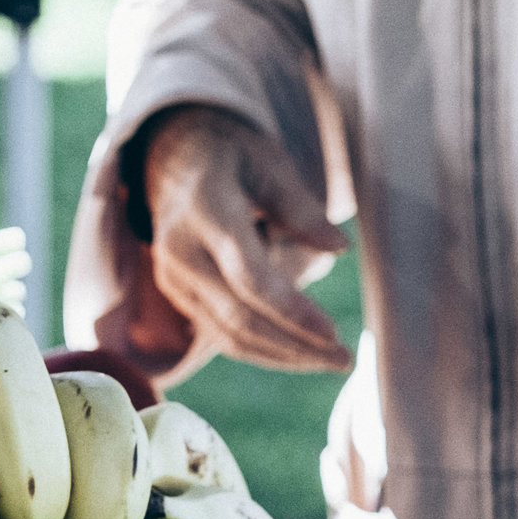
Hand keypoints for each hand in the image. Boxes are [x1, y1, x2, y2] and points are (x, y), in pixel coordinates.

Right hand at [141, 105, 353, 371]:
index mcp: (205, 209)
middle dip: (294, 346)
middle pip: (238, 317)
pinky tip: (299, 352)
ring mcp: (173, 277)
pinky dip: (262, 349)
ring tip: (330, 361)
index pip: (249, 276)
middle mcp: (180, 250)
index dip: (291, 310)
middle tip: (343, 361)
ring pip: (228, 336)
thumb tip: (339, 248)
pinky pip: (219, 334)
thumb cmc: (233, 157)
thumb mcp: (268, 162)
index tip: (334, 332)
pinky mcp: (177, 294)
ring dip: (282, 356)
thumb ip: (300, 206)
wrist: (174, 158)